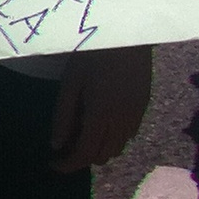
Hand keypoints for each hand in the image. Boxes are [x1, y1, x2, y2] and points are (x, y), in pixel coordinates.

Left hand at [49, 45, 152, 171]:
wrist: (128, 33)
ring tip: (84, 132)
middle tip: (66, 145)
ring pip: (118, 148)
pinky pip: (129, 134)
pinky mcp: (144, 106)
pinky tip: (103, 121)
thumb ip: (63, 116)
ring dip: (100, 148)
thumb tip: (56, 145)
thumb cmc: (93, 54)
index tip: (53, 162)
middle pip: (102, 156)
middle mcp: (121, 121)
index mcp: (100, 115)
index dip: (67, 164)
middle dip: (82, 157)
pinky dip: (114, 137)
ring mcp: (136, 115)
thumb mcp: (71, 82)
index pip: (84, 154)